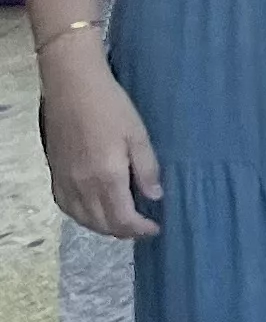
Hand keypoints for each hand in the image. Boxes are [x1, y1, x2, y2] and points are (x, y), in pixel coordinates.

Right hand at [38, 49, 163, 238]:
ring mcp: (65, 182)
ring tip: (121, 222)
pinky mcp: (55, 174)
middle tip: (141, 228)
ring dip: (102, 227)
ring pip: (82, 219)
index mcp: (106, 178)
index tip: (155, 229)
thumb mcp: (139, 136)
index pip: (122, 219)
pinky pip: (66, 207)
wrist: (73, 90)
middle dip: (123, 231)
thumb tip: (154, 197)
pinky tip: (92, 211)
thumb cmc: (112, 108)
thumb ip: (146, 169)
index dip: (140, 229)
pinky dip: (81, 217)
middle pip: (102, 224)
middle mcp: (82, 187)